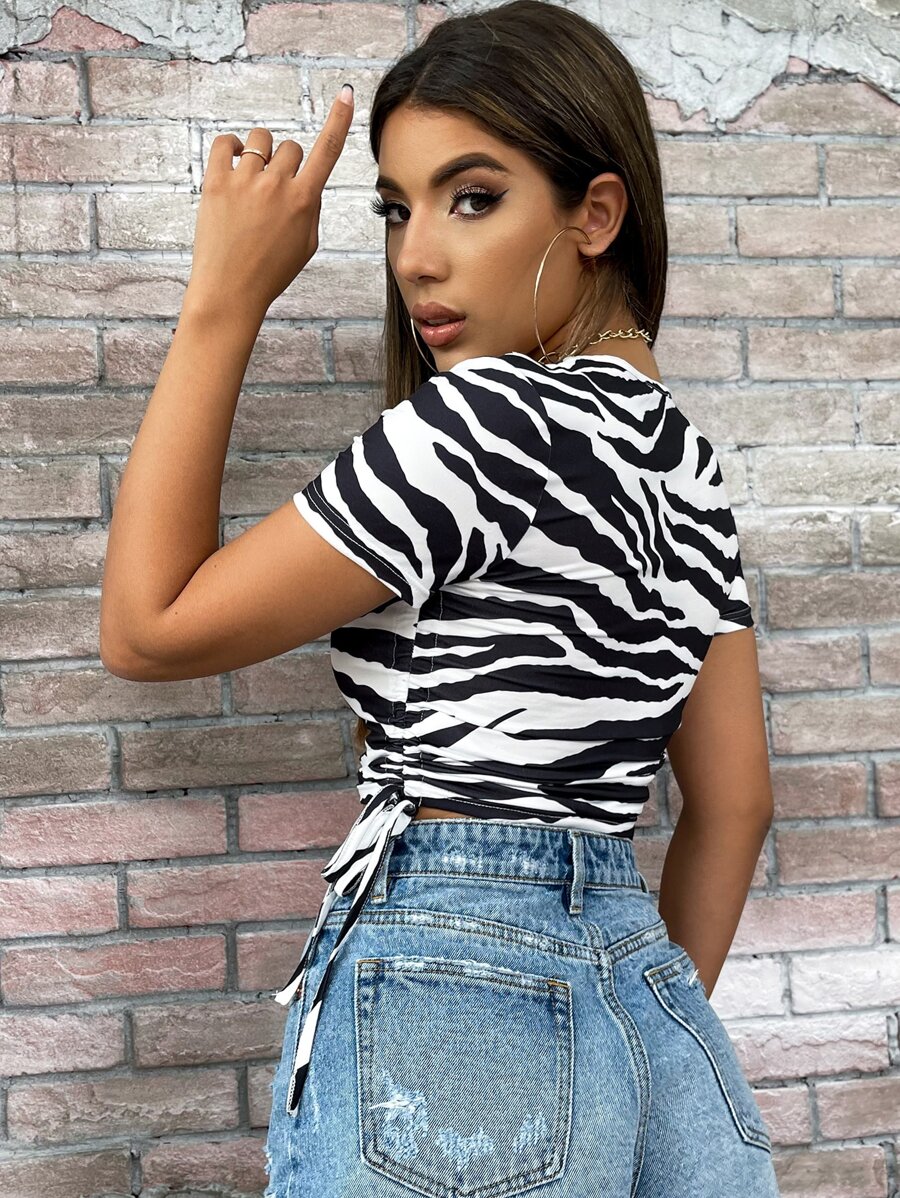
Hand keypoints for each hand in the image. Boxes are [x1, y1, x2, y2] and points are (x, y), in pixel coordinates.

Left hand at [185, 84, 353, 321]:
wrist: (230, 292)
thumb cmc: (270, 273)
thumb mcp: (306, 246)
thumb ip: (311, 209)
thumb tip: (304, 183)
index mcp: (305, 202)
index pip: (328, 151)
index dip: (340, 120)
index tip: (347, 95)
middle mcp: (277, 185)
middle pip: (290, 146)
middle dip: (284, 161)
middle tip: (272, 189)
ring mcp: (245, 181)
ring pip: (259, 140)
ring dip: (258, 154)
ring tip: (250, 183)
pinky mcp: (216, 182)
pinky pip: (225, 142)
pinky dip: (230, 147)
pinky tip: (232, 165)